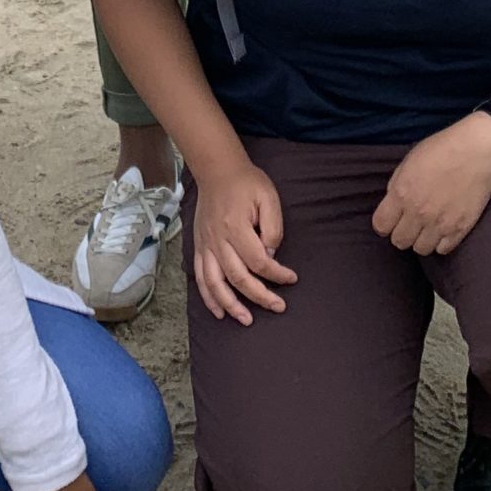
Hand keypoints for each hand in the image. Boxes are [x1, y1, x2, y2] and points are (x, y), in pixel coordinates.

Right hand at [191, 160, 294, 323]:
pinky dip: (208, 297)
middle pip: (238, 277)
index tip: (291, 278)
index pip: (259, 262)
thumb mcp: (268, 197)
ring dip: (230, 305)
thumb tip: (270, 257)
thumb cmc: (246, 183)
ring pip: (215, 284)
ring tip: (246, 320)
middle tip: (278, 306)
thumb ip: (272, 229)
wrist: (217, 170)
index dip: (277, 274)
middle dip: (260, 296)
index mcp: (236, 227)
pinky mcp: (199, 247)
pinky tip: (219, 311)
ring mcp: (206, 245)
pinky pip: (200, 277)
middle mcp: (217, 240)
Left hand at [373, 113, 490, 254]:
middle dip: (401, 233)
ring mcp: (440, 224)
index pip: (380, 225)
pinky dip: (441, 242)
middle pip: (399, 241)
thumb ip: (397, 185)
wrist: (477, 153)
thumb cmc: (441, 151)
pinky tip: (442, 230)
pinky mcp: (460, 229)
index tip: (390, 220)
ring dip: (421, 240)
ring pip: (421, 249)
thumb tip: (393, 204)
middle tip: (409, 224)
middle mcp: (418, 213)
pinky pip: (443, 250)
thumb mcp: (409, 162)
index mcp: (402, 194)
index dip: (383, 224)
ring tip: (427, 228)